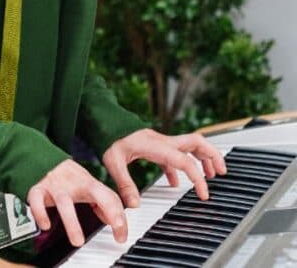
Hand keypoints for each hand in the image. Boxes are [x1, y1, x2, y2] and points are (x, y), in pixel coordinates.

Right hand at [27, 158, 127, 247]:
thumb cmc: (68, 177)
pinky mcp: (38, 189)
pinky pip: (37, 200)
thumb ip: (102, 202)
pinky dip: (40, 212)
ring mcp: (55, 185)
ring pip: (64, 202)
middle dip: (108, 209)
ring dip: (71, 222)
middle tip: (117, 227)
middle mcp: (73, 182)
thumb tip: (113, 221)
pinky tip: (45, 225)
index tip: (121, 235)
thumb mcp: (88, 185)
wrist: (41, 157)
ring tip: (77, 241)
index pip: (109, 197)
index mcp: (88, 183)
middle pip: (94, 192)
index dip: (119, 216)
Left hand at [102, 128, 226, 206]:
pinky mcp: (155, 145)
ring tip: (211, 175)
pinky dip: (181, 167)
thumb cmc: (108, 137)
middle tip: (221, 173)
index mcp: (156, 146)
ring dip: (203, 158)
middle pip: (197, 142)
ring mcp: (161, 142)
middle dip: (213, 156)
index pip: (184, 161)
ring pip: (190, 145)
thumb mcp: (113, 161)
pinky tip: (176, 183)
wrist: (103, 120)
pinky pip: (175, 155)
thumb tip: (134, 205)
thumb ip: (124, 183)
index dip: (197, 177)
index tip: (203, 193)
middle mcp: (163, 141)